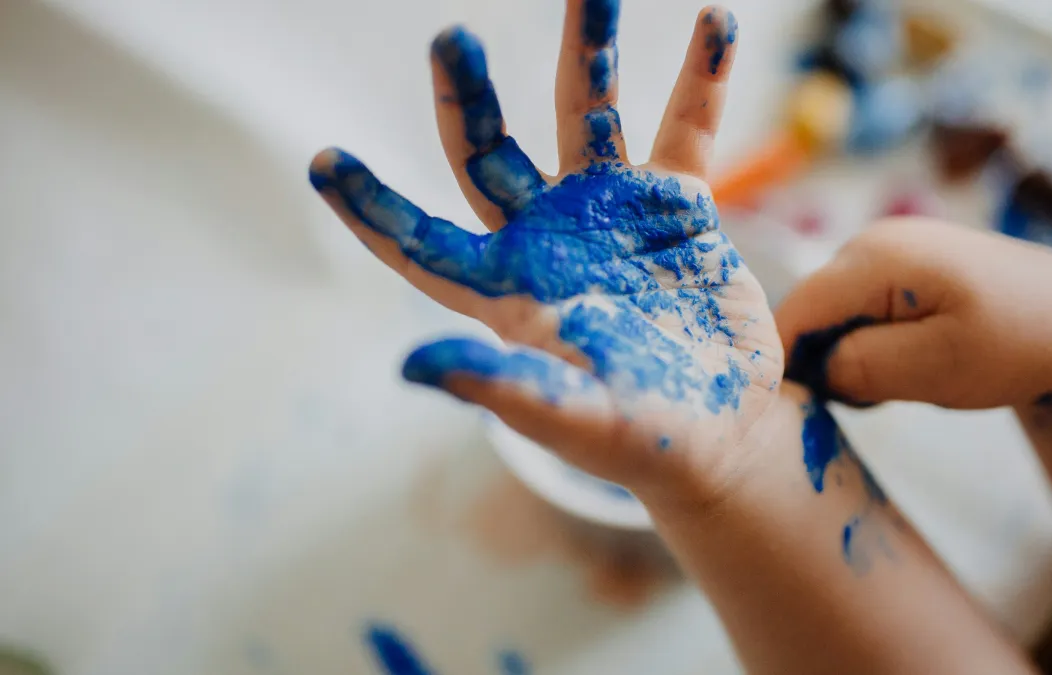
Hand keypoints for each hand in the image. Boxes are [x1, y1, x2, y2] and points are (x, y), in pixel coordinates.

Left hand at [309, 1, 781, 503]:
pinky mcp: (675, 205)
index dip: (372, 206)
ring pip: (586, 114)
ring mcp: (611, 212)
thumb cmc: (643, 441)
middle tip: (451, 39)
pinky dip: (700, 79)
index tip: (323, 161)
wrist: (724, 428)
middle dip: (470, 97)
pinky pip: (684, 129)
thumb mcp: (573, 418)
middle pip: (490, 152)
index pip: (421, 242)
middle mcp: (548, 237)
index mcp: (507, 290)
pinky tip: (713, 20)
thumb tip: (409, 366)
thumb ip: (503, 386)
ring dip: (588, 51)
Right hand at [776, 217, 1051, 408]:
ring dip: (850, 357)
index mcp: (876, 257)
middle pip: (809, 313)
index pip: (793, 312)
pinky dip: (869, 345)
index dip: (786, 364)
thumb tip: (813, 369)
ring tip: (902, 382)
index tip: (809, 409)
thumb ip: (861, 367)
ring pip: (832, 316)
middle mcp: (870, 241)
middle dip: (825, 362)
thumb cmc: (1018, 343)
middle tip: (875, 399)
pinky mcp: (898, 267)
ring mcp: (885, 250)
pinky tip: (910, 363)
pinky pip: (857, 312)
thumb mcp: (938, 368)